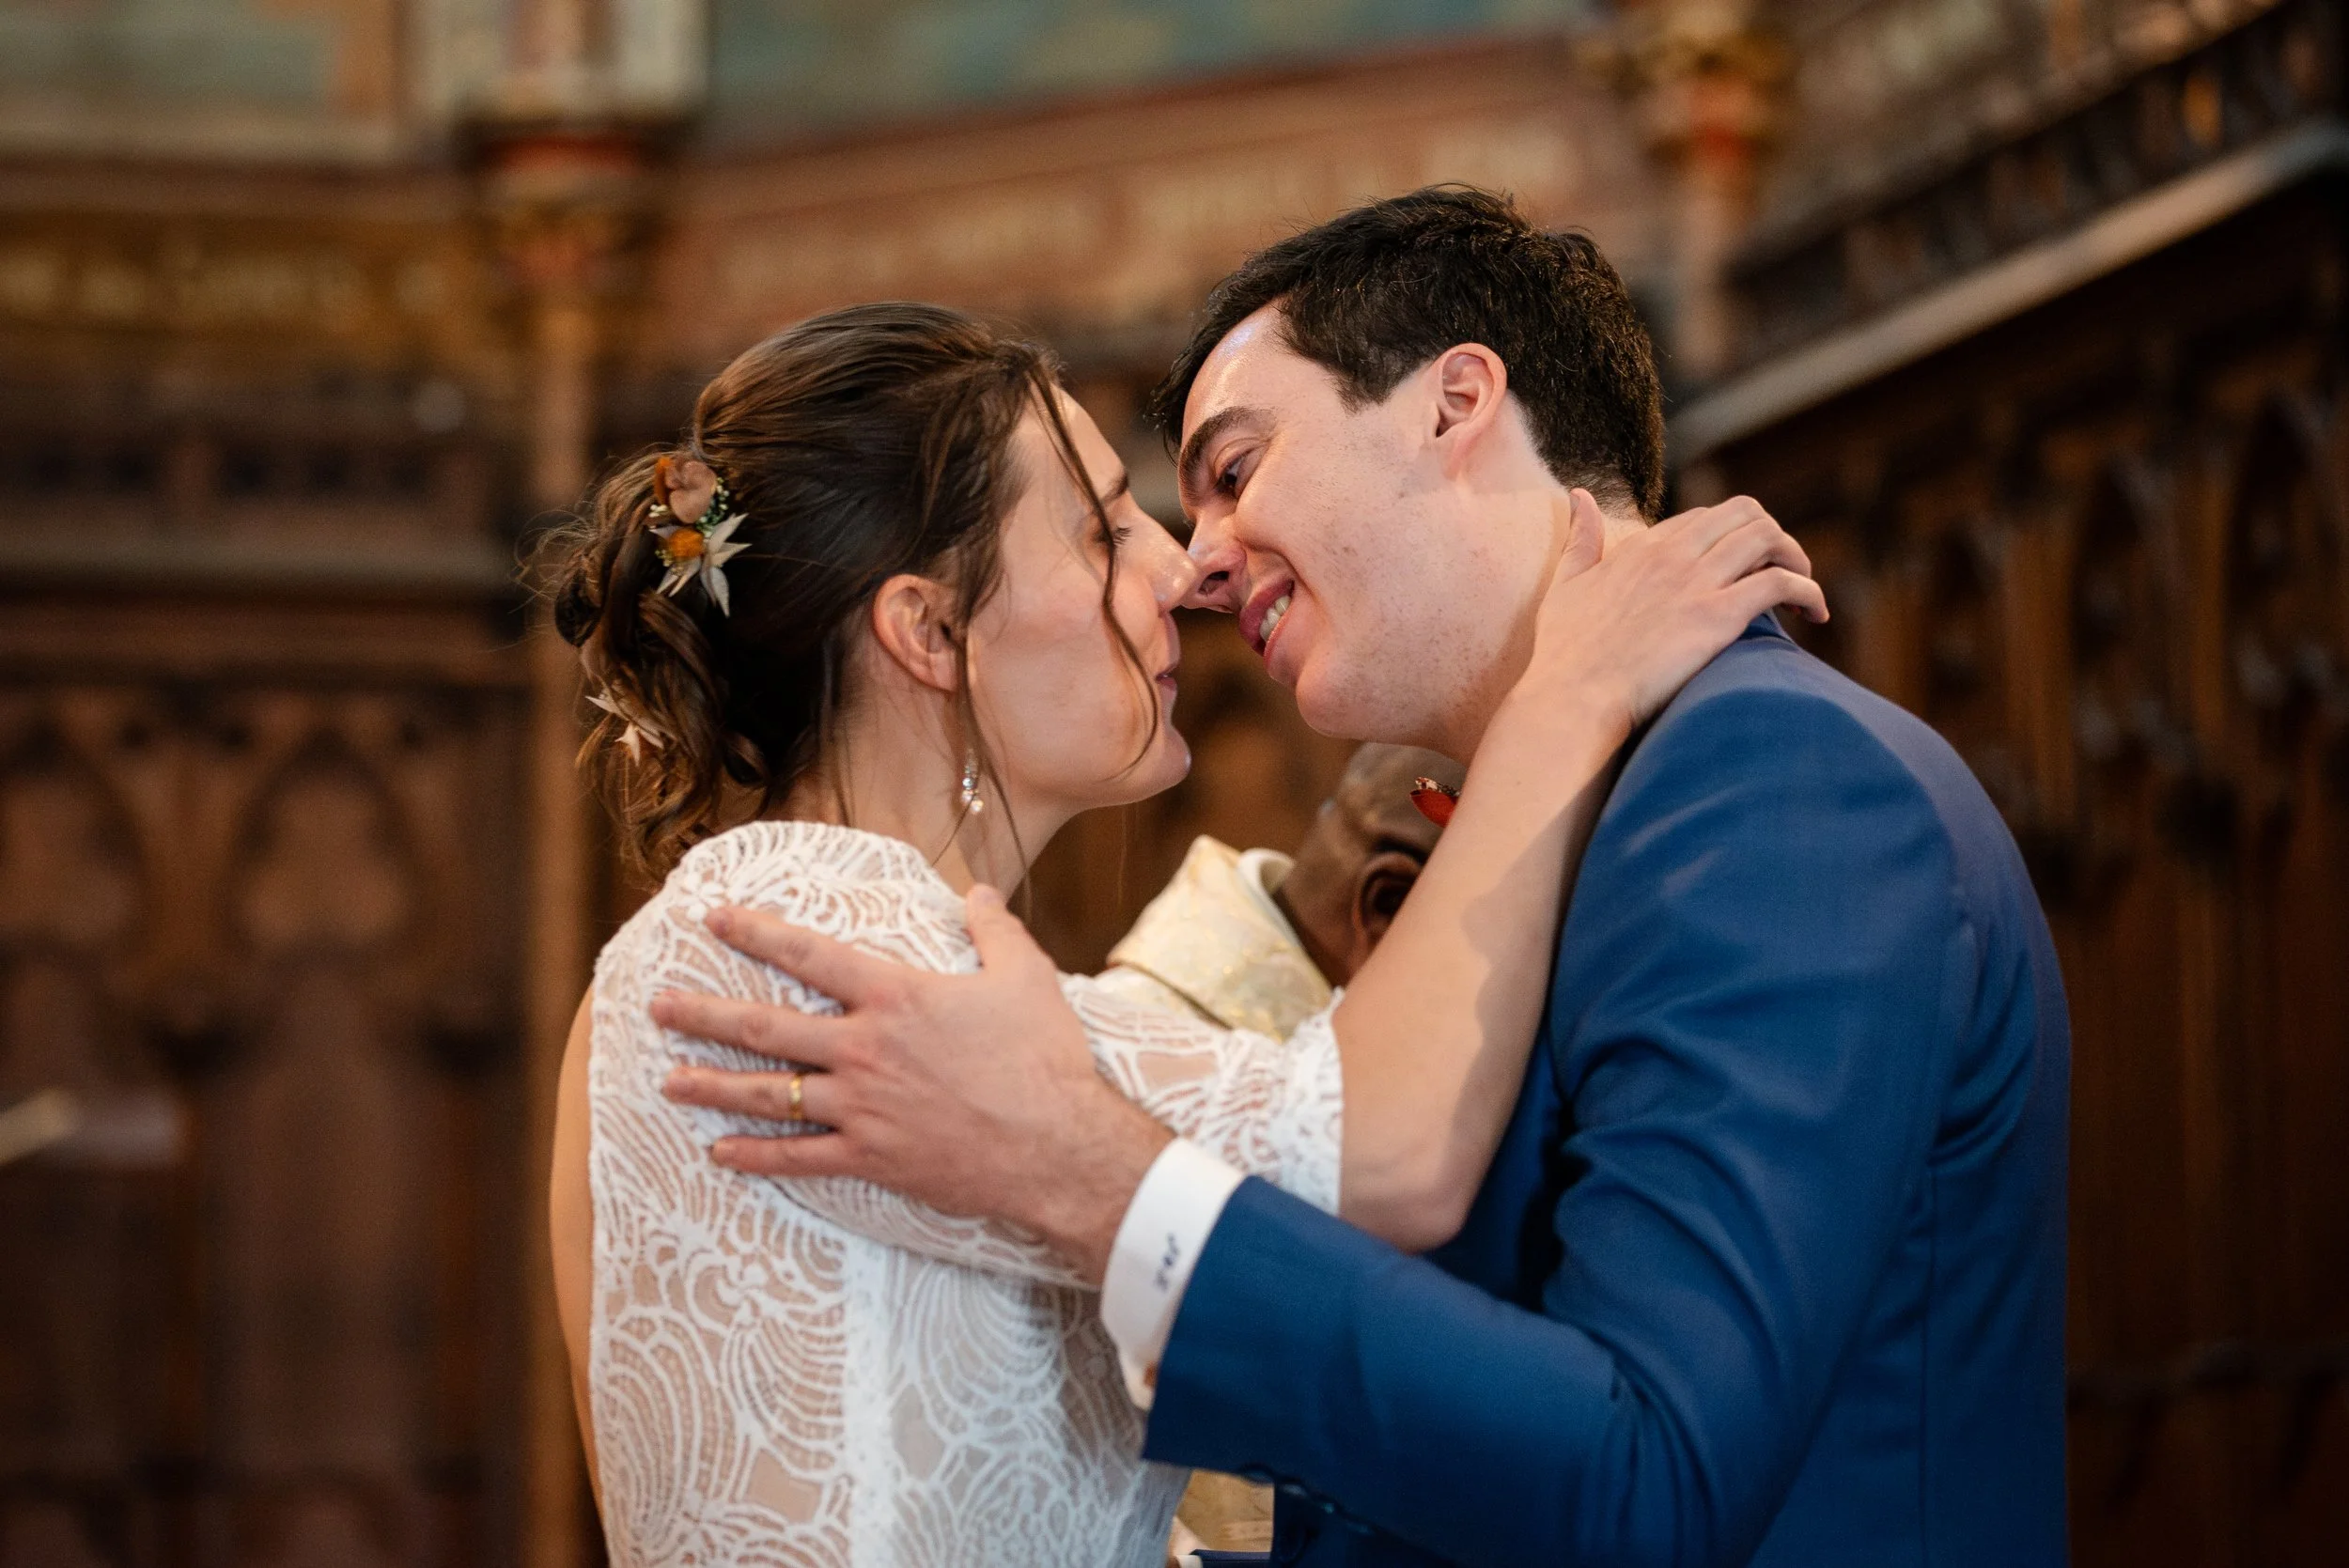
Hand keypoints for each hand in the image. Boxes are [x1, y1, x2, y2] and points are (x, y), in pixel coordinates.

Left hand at [651, 885, 1169, 1283]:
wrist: (1058, 1146)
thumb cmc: (1044, 1059)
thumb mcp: (1026, 977)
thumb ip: (993, 930)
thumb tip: (977, 892)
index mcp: (895, 997)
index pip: (809, 955)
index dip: (757, 932)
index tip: (714, 917)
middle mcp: (865, 1048)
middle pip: (766, 1027)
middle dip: (706, 1014)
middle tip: (658, 1006)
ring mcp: (861, 1107)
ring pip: (770, 1093)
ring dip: (713, 1085)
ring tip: (669, 1079)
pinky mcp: (870, 1157)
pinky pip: (800, 1157)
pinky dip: (756, 1155)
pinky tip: (720, 1153)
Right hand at [1516, 490, 1826, 736]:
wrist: (1573, 697)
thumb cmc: (1566, 653)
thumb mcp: (1565, 584)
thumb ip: (1580, 539)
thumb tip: (1579, 496)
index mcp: (1642, 547)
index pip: (1705, 518)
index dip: (1732, 537)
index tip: (1742, 567)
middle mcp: (1672, 555)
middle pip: (1744, 513)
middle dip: (1774, 536)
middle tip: (1783, 572)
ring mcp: (1695, 583)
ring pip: (1767, 537)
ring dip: (1796, 559)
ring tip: (1804, 593)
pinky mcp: (1716, 617)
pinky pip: (1779, 583)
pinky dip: (1807, 592)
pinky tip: (1814, 614)